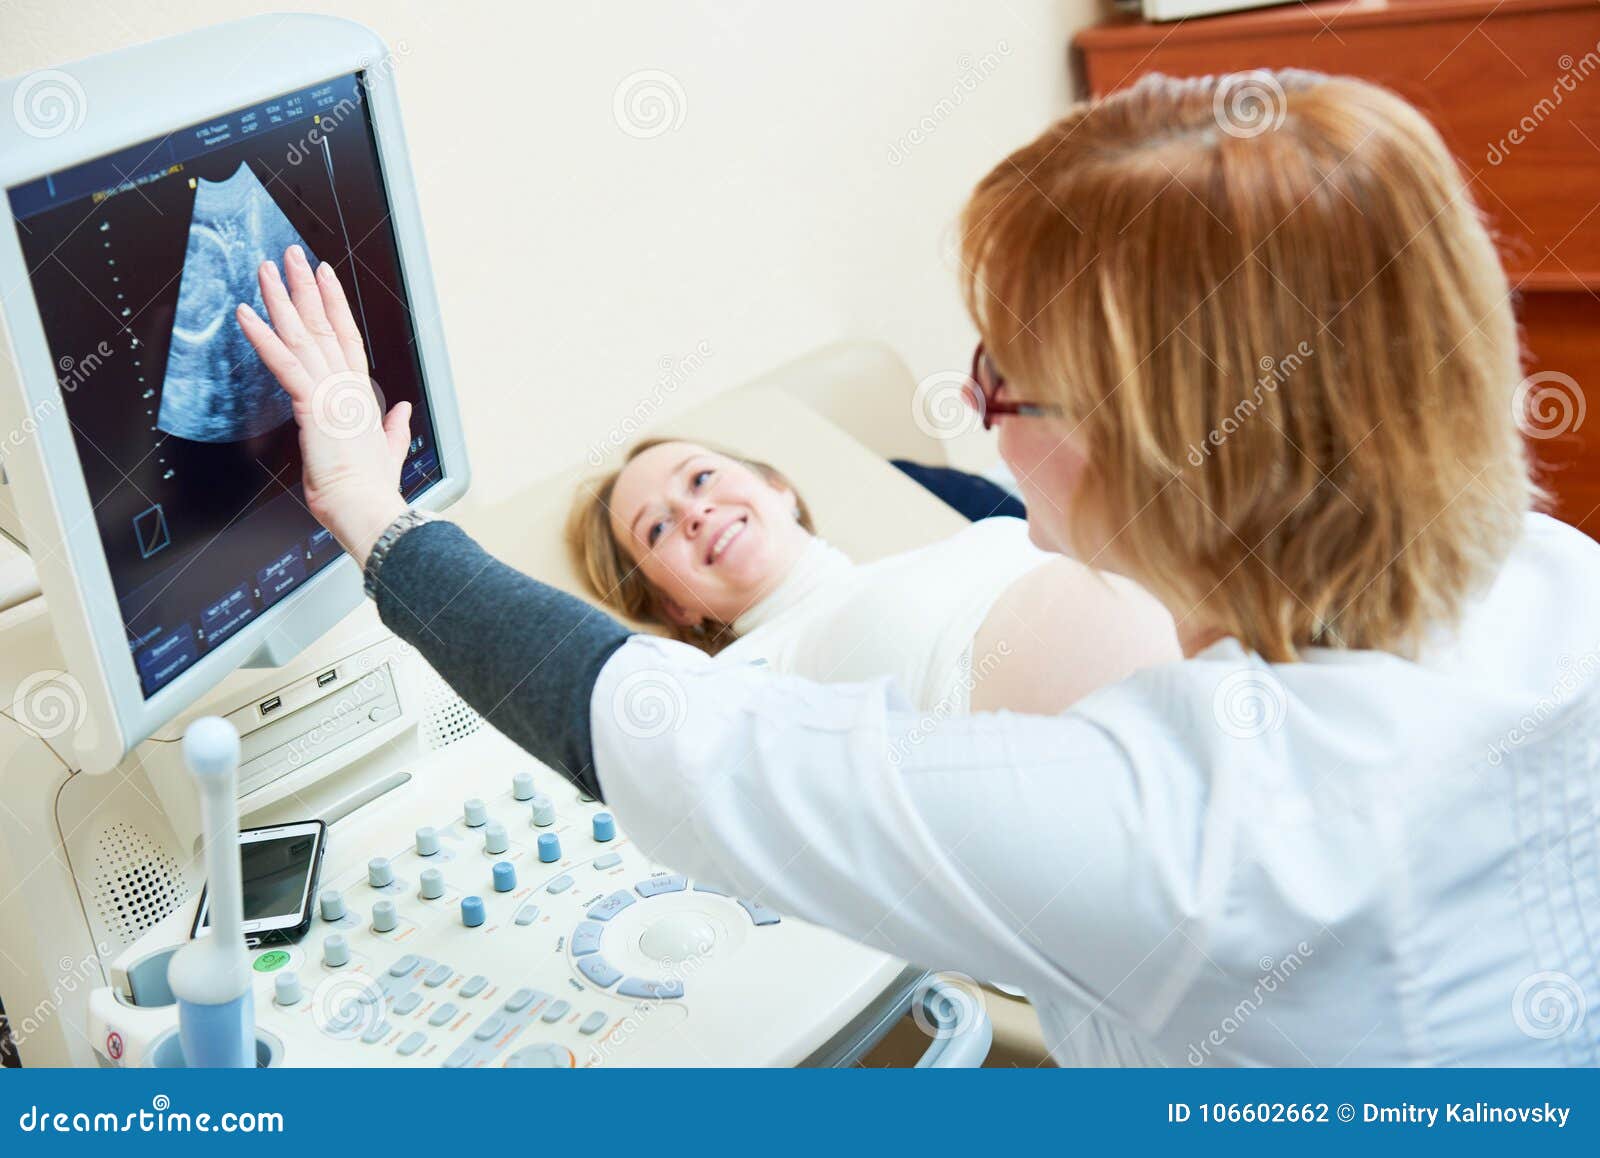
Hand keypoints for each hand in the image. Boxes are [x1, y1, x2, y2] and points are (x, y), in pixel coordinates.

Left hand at [236, 245, 410, 566]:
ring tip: (266, 269)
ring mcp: (330, 391)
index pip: (346, 339)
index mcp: (361, 395)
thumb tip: (403, 411)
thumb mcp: (389, 451)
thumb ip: (395, 427)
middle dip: (306, 287)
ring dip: (282, 299)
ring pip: (302, 335)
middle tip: (292, 256)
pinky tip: (245, 313)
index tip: (324, 277)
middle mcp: (347, 385)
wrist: (366, 507)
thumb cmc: (371, 488)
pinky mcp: (312, 403)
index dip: (334, 305)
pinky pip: (283, 362)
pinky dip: (262, 336)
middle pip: (323, 325)